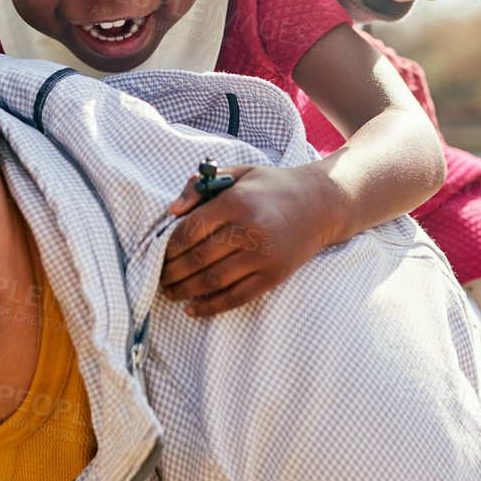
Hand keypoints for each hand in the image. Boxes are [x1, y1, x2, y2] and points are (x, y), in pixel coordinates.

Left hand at [161, 164, 347, 316]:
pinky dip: (211, 306)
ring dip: (185, 290)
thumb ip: (201, 186)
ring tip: (170, 292)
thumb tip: (172, 211)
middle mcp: (250, 230)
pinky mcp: (274, 276)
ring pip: (213, 280)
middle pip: (198, 258)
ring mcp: (263, 256)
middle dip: (172, 271)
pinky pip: (236, 297)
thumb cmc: (273, 187)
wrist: (321, 205)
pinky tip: (193, 308)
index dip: (169, 246)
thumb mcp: (239, 172)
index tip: (159, 253)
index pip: (191, 229)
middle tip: (159, 277)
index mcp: (237, 201)